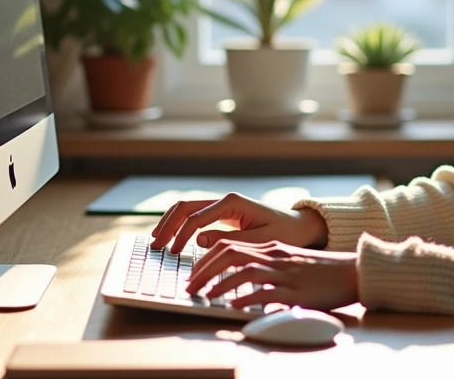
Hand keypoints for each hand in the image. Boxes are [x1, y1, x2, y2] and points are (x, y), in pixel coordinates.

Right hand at [150, 192, 328, 252]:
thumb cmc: (283, 234)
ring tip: (157, 241)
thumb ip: (230, 240)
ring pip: (186, 208)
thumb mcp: (259, 241)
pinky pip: (194, 215)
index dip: (181, 235)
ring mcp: (221, 205)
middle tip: (155, 245)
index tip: (172, 253)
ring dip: (170, 222)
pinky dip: (179, 224)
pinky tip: (171, 238)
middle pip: (186, 207)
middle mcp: (224, 200)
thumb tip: (199, 239)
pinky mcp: (221, 213)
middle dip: (168, 225)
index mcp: (232, 203)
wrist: (297, 227)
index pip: (197, 217)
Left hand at [185, 239, 358, 311]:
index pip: (231, 245)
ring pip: (245, 270)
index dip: (207, 259)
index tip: (193, 273)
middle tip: (190, 285)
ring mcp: (286, 272)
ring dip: (220, 283)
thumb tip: (240, 280)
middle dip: (205, 269)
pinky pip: (266, 292)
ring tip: (204, 294)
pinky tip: (233, 304)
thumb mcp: (290, 263)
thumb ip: (267, 267)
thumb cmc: (321, 272)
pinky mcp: (296, 290)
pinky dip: (246, 297)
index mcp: (272, 248)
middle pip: (231, 253)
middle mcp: (276, 256)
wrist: (353, 272)